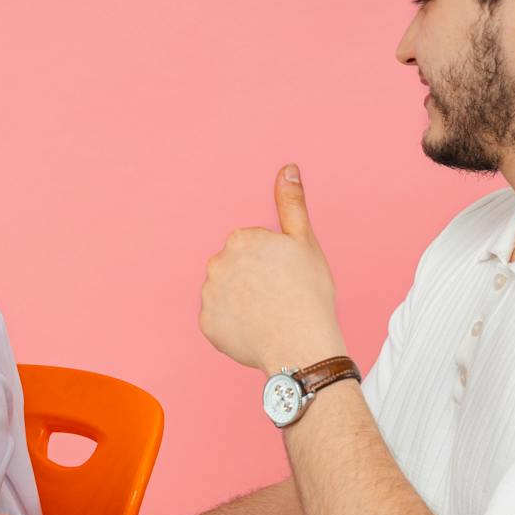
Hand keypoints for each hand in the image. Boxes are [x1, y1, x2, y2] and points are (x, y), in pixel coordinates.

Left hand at [199, 164, 346, 372]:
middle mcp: (216, 263)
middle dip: (252, 277)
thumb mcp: (305, 241)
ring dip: (241, 300)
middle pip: (235, 266)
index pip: (251, 245)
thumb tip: (287, 168)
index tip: (285, 274)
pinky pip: (220, 319)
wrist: (301, 346)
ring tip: (268, 313)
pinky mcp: (207, 325)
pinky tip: (255, 329)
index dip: (272, 260)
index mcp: (239, 239)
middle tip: (278, 295)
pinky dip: (234, 324)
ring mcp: (209, 296)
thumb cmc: (308, 293)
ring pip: (225, 292)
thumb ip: (291, 203)